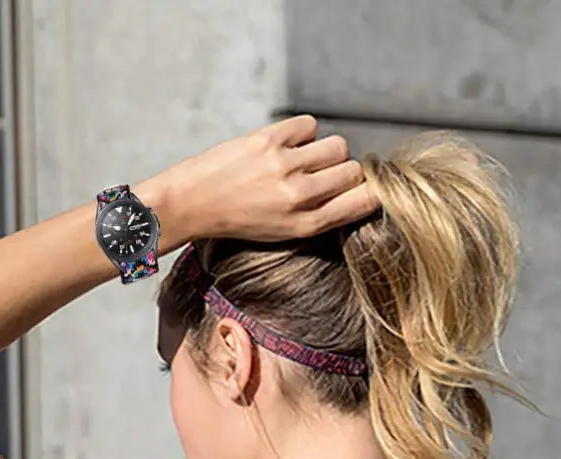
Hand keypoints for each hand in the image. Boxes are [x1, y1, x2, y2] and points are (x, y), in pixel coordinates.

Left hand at [159, 115, 378, 241]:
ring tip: (302, 159)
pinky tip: (287, 144)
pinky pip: (309, 125)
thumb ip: (320, 214)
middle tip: (319, 173)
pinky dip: (303, 132)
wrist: (192, 203)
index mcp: (305, 225)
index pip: (363, 202)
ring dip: (325, 150)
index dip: (367, 191)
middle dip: (343, 170)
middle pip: (353, 170)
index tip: (359, 187)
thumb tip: (356, 189)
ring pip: (337, 145)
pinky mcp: (269, 140)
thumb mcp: (283, 231)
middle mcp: (299, 197)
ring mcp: (284, 166)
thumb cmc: (237, 218)